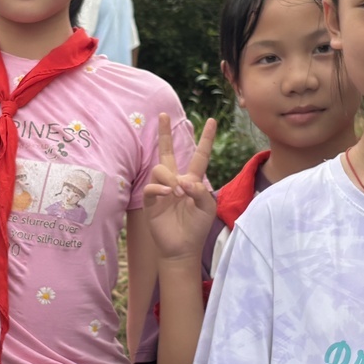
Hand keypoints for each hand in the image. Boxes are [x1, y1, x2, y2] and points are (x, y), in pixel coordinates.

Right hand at [143, 114, 217, 263]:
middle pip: (168, 152)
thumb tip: (182, 181)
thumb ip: (200, 191)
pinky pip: (152, 186)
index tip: (211, 121)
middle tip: (163, 115)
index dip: (205, 139)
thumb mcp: (207, 208)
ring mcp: (162, 190)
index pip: (199, 155)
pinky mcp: (151, 201)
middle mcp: (175, 181)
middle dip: (164, 133)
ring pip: (160, 168)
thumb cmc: (196, 228)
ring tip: (177, 193)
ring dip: (170, 177)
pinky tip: (168, 195)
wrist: (182, 248)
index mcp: (193, 181)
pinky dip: (160, 188)